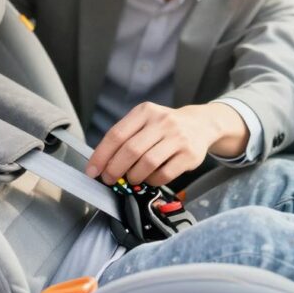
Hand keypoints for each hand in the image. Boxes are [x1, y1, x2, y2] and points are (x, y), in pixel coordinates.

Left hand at [85, 102, 247, 186]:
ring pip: (147, 163)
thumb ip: (126, 137)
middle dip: (114, 169)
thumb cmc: (166, 126)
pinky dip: (152, 181)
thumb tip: (102, 163)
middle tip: (109, 179)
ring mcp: (177, 138)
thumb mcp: (145, 121)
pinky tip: (149, 179)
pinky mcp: (189, 155)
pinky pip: (164, 174)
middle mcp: (162, 122)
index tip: (92, 170)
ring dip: (133, 176)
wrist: (201, 124)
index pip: (116, 135)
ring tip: (131, 178)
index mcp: (145, 112)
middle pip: (130, 150)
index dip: (101, 155)